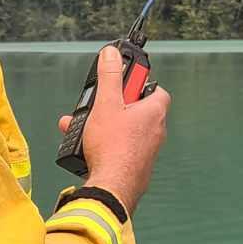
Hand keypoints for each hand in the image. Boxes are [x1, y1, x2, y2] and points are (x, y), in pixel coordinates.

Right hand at [57, 46, 170, 214]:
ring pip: (126, 131)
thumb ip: (109, 76)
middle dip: (115, 106)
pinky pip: (122, 149)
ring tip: (86, 129)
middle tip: (99, 106)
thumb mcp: (106, 104)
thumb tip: (111, 54)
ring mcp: (147, 152)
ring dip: (106, 127)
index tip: (123, 82)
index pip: (156, 89)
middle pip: (137, 110)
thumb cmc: (113, 148)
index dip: (139, 84)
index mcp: (154, 113)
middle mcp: (156, 132)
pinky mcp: (136, 167)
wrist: (112, 188)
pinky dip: (107, 146)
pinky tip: (89, 149)